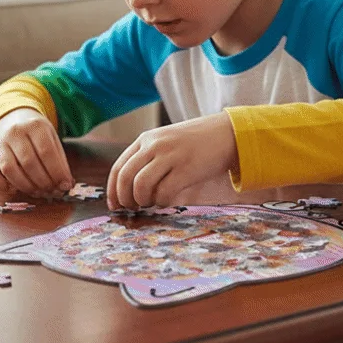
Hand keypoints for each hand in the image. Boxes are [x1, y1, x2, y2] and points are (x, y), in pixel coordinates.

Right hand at [0, 107, 73, 196]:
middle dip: (43, 182)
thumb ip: (59, 161)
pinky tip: (15, 188)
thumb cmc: (37, 135)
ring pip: (9, 169)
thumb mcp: (52, 140)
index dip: (57, 172)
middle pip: (29, 162)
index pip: (47, 152)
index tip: (65, 186)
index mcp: (36, 126)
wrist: (14, 120)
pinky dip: (2, 185)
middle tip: (52, 192)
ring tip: (38, 192)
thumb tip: (65, 185)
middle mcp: (15, 132)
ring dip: (26, 186)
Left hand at [107, 113, 238, 209]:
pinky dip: (162, 202)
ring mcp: (170, 156)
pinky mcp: (186, 169)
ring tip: (152, 203)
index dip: (113, 190)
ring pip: (141, 186)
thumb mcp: (168, 142)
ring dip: (143, 201)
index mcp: (146, 138)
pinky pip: (164, 193)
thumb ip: (149, 158)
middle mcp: (155, 145)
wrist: (229, 133)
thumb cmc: (198, 143)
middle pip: (125, 178)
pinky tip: (167, 201)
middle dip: (125, 199)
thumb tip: (130, 190)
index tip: (115, 205)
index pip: (118, 167)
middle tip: (133, 208)